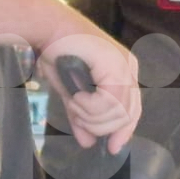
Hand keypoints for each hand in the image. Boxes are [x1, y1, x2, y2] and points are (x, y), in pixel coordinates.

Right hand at [39, 32, 141, 154]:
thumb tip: (88, 143)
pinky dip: (88, 106)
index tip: (110, 148)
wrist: (47, 30)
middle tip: (77, 116)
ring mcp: (124, 66)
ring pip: (116, 113)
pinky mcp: (114, 66)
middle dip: (100, 126)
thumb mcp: (72, 93)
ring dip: (89, 115)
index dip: (122, 132)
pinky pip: (107, 104)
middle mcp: (129, 68)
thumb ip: (82, 117)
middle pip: (127, 116)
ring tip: (74, 102)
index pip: (132, 112)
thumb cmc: (58, 54)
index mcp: (124, 73)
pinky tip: (76, 96)